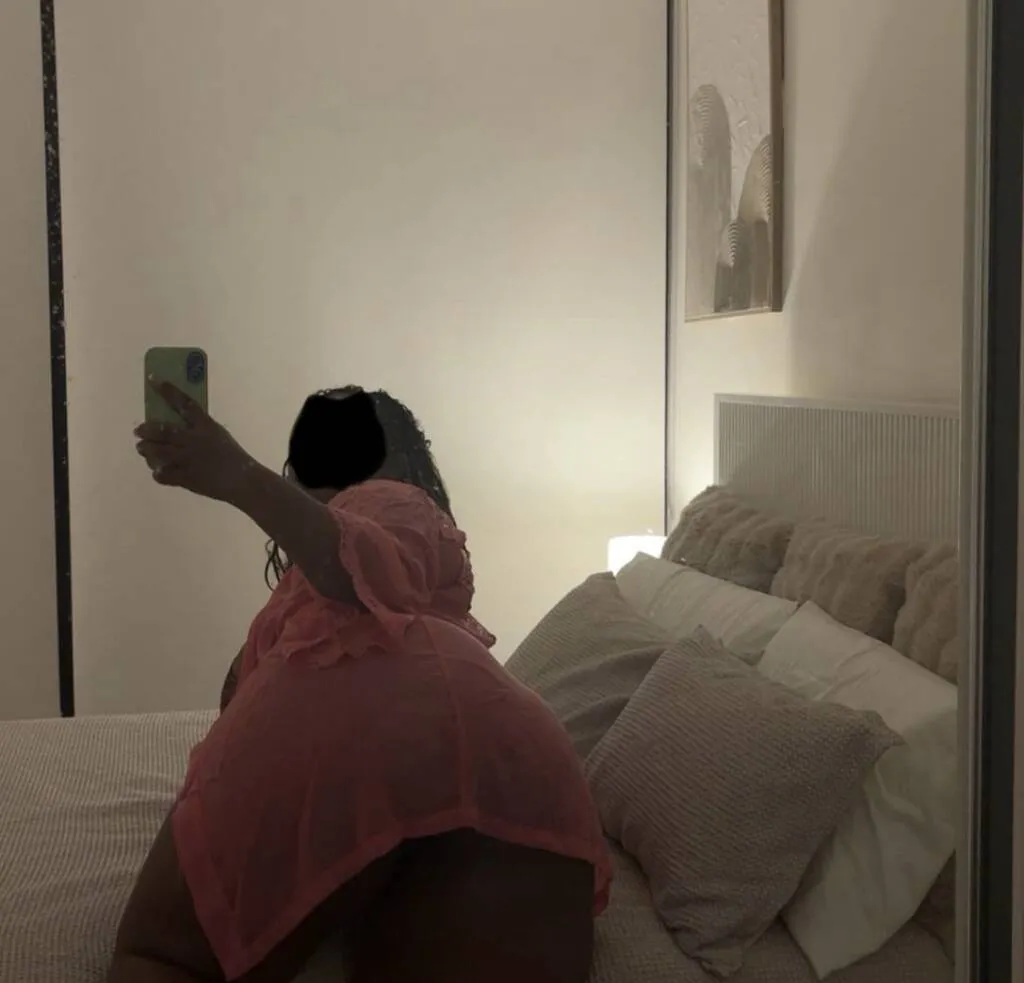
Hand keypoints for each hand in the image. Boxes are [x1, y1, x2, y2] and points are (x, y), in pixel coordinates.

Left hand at [134, 381, 256, 503]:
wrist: (243, 481)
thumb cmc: (234, 457)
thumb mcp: (219, 436)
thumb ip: (200, 430)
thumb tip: (177, 427)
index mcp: (206, 426)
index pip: (185, 404)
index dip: (169, 391)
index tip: (153, 381)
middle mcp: (194, 440)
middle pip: (163, 430)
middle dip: (147, 430)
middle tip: (138, 430)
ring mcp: (188, 459)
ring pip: (158, 452)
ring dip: (146, 449)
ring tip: (142, 448)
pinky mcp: (186, 477)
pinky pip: (164, 474)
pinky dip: (158, 472)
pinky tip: (158, 471)